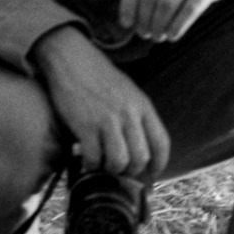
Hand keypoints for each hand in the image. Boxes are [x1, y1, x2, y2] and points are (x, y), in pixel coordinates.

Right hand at [30, 25, 170, 180]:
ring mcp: (107, 120)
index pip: (162, 143)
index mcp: (143, 106)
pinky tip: (86, 160)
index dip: (159, 164)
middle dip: (132, 173)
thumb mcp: (127, 92)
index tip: (152, 175)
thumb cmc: (98, 76)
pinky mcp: (86, 125)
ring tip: (103, 166)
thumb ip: (136, 115)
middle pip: (141, 157)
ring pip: (120, 162)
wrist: (72, 59)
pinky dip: (90, 165)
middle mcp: (129, 114)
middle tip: (121, 174)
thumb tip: (139, 145)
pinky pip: (94, 157)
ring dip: (111, 170)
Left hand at [117, 0, 233, 44]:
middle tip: (144, 33)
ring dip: (159, 25)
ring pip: (167, 4)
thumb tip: (135, 7)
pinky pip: (190, 9)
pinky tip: (174, 35)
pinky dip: (178, 26)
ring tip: (158, 36)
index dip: (128, 5)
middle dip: (144, 19)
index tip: (126, 23)